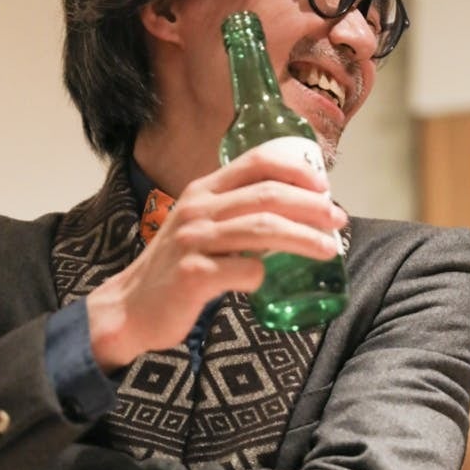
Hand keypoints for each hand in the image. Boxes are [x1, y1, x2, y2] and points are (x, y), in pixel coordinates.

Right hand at [86, 144, 345, 370]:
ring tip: (329, 249)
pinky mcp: (192, 275)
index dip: (295, 169)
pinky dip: (262, 275)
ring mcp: (193, 241)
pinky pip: (244, 271)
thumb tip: (296, 214)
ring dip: (303, 238)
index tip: (324, 185)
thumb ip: (236, 215)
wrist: (130, 308)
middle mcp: (197, 208)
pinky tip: (265, 283)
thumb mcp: (201, 227)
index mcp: (203, 190)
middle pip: (268, 196)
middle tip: (338, 220)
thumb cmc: (176, 268)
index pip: (256, 161)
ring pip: (263, 230)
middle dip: (311, 206)